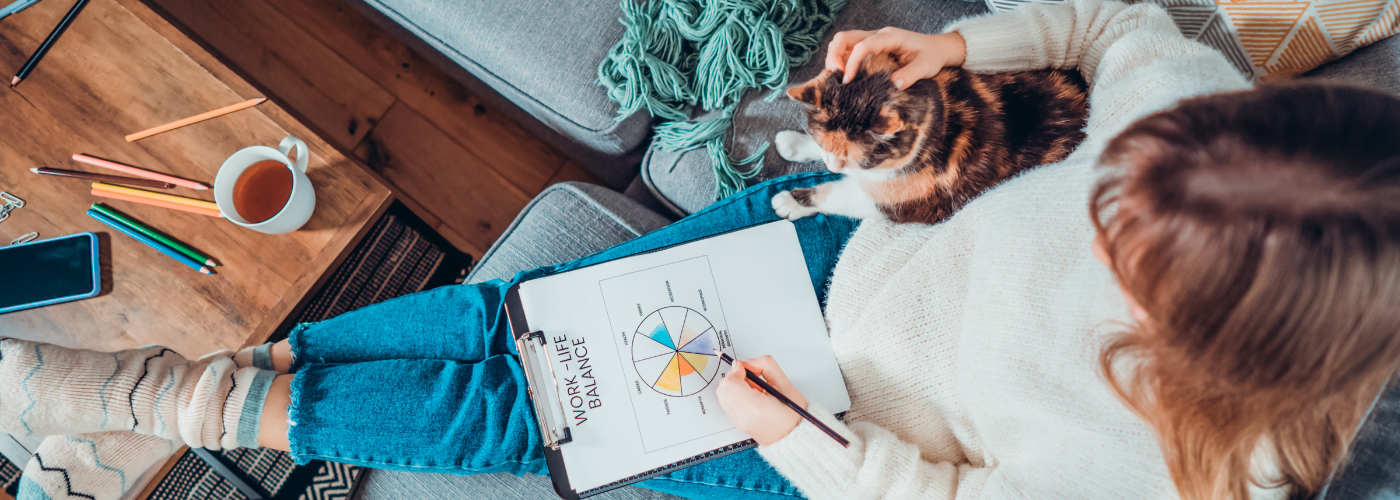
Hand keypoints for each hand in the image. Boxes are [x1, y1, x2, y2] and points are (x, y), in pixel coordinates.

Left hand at [715, 356, 807, 445]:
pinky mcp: (738, 424)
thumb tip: (745, 363)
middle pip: (723, 388)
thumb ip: (764, 365)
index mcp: (755, 407)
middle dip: (735, 377)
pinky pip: (729, 403)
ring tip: (755, 389)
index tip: (748, 368)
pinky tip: (753, 397)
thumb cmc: (795, 414)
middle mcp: (743, 417)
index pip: (730, 383)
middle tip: (753, 378)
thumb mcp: (785, 383)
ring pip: (723, 395)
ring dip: (735, 386)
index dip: (737, 371)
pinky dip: (737, 395)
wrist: (796, 437)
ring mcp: (739, 422)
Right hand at [825, 28, 967, 89]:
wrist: (935, 49)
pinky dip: (840, 63)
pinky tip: (844, 78)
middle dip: (834, 56)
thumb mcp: (926, 66)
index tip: (848, 81)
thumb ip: (910, 75)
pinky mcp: (869, 50)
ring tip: (837, 80)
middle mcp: (876, 36)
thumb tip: (893, 85)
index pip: (863, 45)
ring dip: (834, 59)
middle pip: (844, 38)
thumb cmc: (931, 55)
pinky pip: (848, 52)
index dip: (852, 63)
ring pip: (842, 43)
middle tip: (836, 78)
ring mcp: (871, 41)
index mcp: (889, 37)